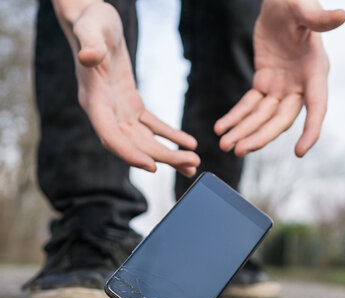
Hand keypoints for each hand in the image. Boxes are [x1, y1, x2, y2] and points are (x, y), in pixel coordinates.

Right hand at [53, 1, 199, 175]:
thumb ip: (90, 44)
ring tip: (194, 162)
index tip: (153, 167)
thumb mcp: (90, 29)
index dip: (130, 153)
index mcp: (93, 100)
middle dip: (163, 157)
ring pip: (145, 140)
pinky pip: (152, 125)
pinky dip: (170, 135)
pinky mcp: (130, 104)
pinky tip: (189, 142)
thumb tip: (88, 57)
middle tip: (192, 165)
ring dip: (169, 152)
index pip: (110, 135)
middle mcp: (104, 111)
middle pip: (134, 144)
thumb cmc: (91, 22)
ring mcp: (118, 110)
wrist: (95, 21)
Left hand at [214, 0, 344, 156]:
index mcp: (315, 71)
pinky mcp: (264, 83)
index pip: (316, 106)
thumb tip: (342, 15)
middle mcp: (300, 84)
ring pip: (263, 117)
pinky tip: (221, 127)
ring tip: (224, 144)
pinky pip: (249, 105)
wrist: (279, 2)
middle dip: (260, 136)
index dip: (311, 130)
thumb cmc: (295, 3)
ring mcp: (282, 87)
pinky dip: (236, 116)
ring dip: (244, 131)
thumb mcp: (302, 9)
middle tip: (239, 150)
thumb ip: (318, 18)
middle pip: (281, 118)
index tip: (299, 152)